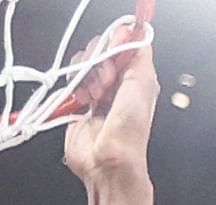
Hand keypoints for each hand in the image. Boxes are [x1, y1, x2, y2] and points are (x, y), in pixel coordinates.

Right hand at [60, 25, 156, 189]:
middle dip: (100, 63)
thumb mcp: (143, 84)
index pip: (123, 42)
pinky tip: (83, 101)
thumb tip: (135, 32)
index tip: (114, 59)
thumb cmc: (129, 131)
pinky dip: (74, 85)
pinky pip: (72, 78)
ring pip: (85, 61)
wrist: (108, 161)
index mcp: (136, 75)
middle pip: (101, 49)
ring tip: (94, 97)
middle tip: (106, 85)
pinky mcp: (78, 101)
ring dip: (86, 75)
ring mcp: (97, 90)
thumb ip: (140, 54)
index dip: (115, 45)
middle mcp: (117, 80)